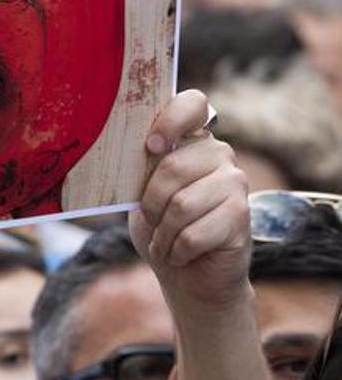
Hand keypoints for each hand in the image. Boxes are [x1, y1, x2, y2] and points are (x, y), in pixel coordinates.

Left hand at [130, 90, 250, 310]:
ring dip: (162, 231)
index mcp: (191, 139)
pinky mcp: (242, 215)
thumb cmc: (160, 226)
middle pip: (173, 166)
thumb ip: (143, 166)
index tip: (150, 146)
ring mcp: (235, 182)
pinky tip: (180, 253)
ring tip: (164, 239)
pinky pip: (193, 233)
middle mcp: (218, 153)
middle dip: (150, 202)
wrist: (188, 276)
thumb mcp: (142, 191)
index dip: (170, 120)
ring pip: (181, 204)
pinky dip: (175, 249)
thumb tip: (137, 148)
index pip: (192, 103)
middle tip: (151, 220)